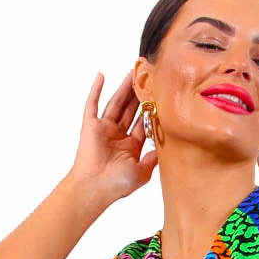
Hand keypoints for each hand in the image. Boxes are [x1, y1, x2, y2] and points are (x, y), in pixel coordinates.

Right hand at [67, 69, 158, 202]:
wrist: (95, 187)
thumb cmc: (117, 184)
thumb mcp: (143, 172)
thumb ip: (154, 158)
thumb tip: (167, 146)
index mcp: (131, 146)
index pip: (143, 122)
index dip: (151, 109)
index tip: (160, 95)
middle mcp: (118, 135)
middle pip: (130, 109)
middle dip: (139, 93)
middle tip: (147, 76)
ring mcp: (104, 129)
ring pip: (116, 102)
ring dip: (123, 87)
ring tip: (132, 71)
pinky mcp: (90, 125)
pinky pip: (92, 103)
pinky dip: (96, 89)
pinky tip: (101, 75)